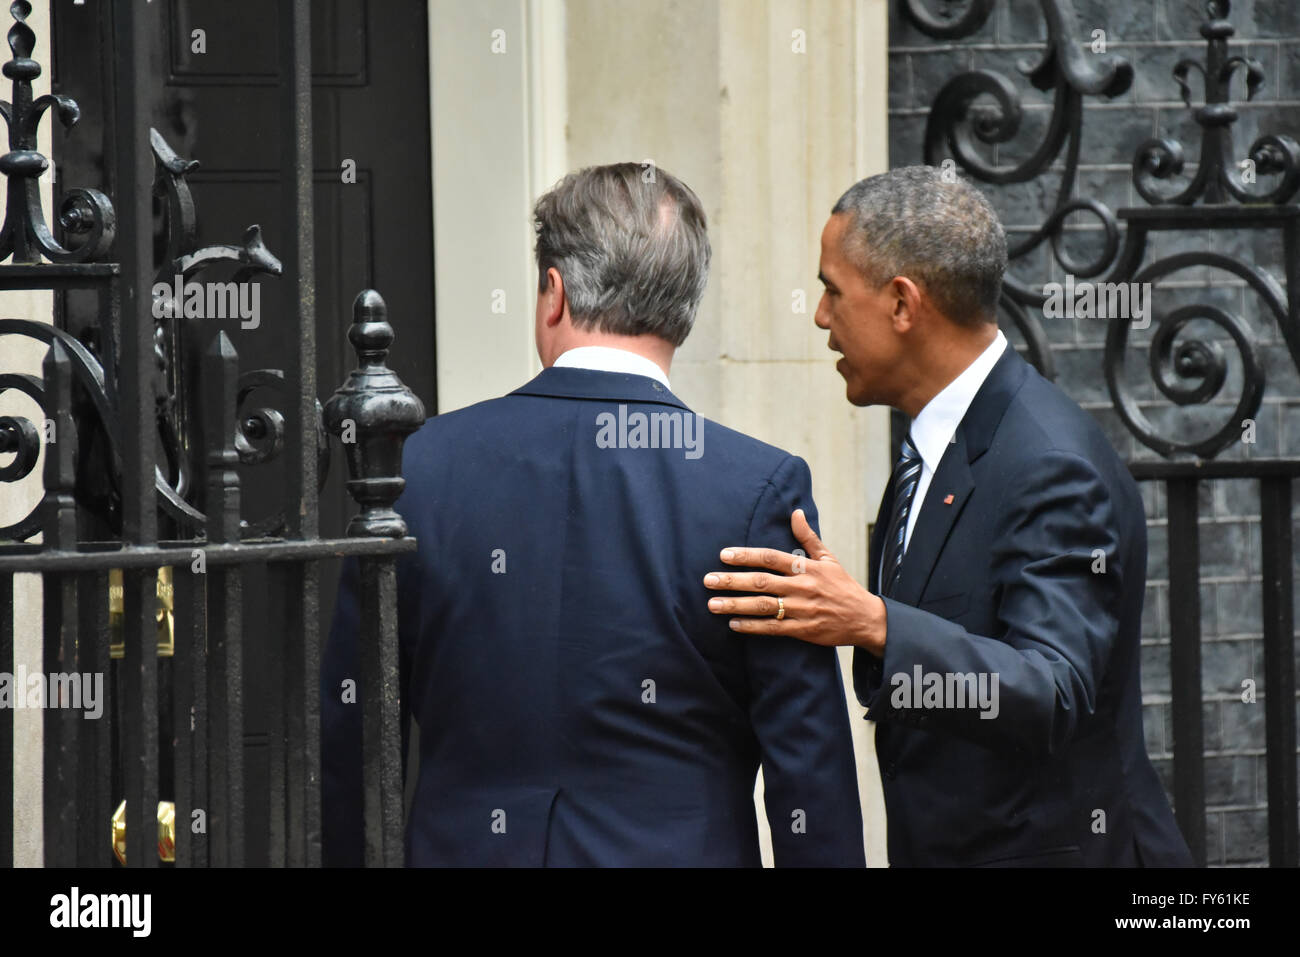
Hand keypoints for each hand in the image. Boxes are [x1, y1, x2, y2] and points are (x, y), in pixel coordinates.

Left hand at [704, 509, 886, 655]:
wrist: (864, 618)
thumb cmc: (843, 586)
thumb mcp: (828, 558)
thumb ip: (808, 537)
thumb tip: (795, 512)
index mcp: (806, 568)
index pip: (771, 558)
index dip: (747, 556)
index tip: (724, 555)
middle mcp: (801, 588)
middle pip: (762, 582)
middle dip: (733, 581)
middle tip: (708, 579)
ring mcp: (801, 610)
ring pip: (763, 606)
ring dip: (736, 605)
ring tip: (713, 604)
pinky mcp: (802, 630)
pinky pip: (773, 629)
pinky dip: (752, 627)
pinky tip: (733, 624)